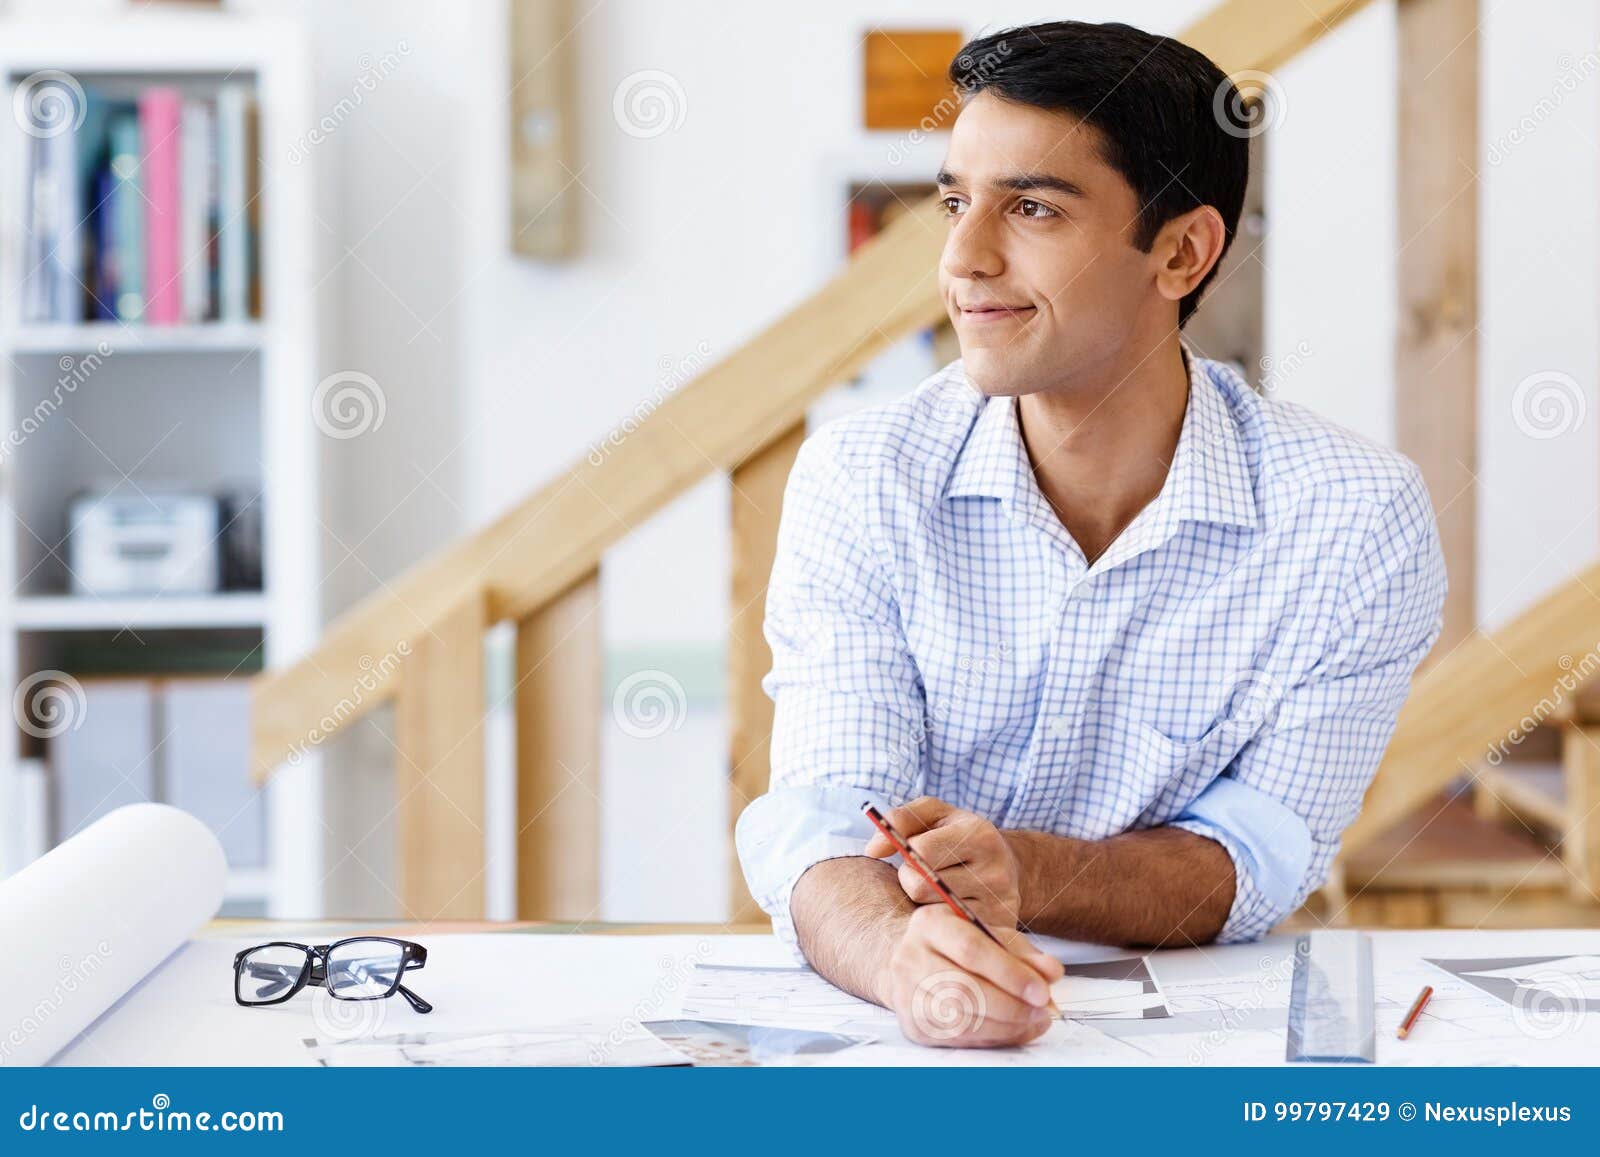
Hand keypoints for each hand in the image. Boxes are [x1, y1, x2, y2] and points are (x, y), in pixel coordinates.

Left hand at [865, 796, 1022, 929]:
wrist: (1009, 866)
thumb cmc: (961, 836)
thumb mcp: (934, 815)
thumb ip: (900, 819)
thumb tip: (873, 849)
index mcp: (980, 834)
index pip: (922, 849)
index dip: (907, 851)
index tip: (913, 851)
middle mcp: (995, 871)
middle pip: (921, 886)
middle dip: (910, 878)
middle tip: (922, 873)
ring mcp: (998, 904)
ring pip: (930, 912)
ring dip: (923, 901)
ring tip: (937, 889)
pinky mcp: (998, 929)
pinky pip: (947, 931)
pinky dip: (939, 920)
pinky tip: (947, 908)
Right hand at [886, 904, 1062, 1047]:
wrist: (915, 962)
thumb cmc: (958, 945)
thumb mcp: (990, 935)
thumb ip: (1023, 952)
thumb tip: (1051, 972)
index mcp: (930, 924)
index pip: (971, 950)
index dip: (1010, 974)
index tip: (1042, 991)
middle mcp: (910, 958)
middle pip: (963, 989)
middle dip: (1011, 1005)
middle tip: (1042, 1010)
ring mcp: (906, 995)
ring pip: (960, 1019)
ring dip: (1005, 1026)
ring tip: (1032, 1020)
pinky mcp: (912, 1026)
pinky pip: (958, 1039)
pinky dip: (992, 1038)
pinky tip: (1011, 1030)